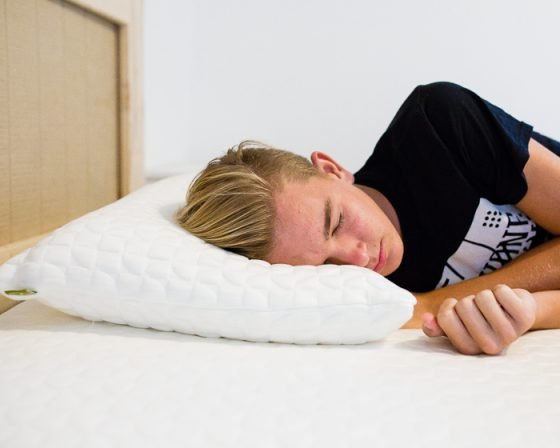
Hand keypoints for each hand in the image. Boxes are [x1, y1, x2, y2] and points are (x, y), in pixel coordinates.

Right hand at [421, 285, 536, 354]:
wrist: (515, 314)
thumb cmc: (481, 319)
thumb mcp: (457, 324)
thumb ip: (437, 325)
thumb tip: (425, 319)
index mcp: (469, 349)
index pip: (445, 317)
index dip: (449, 307)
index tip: (459, 313)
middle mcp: (489, 346)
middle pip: (464, 306)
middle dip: (468, 301)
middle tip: (478, 311)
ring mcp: (509, 333)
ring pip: (482, 297)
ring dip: (484, 295)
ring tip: (492, 306)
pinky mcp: (524, 317)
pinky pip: (501, 291)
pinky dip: (501, 290)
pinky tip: (506, 302)